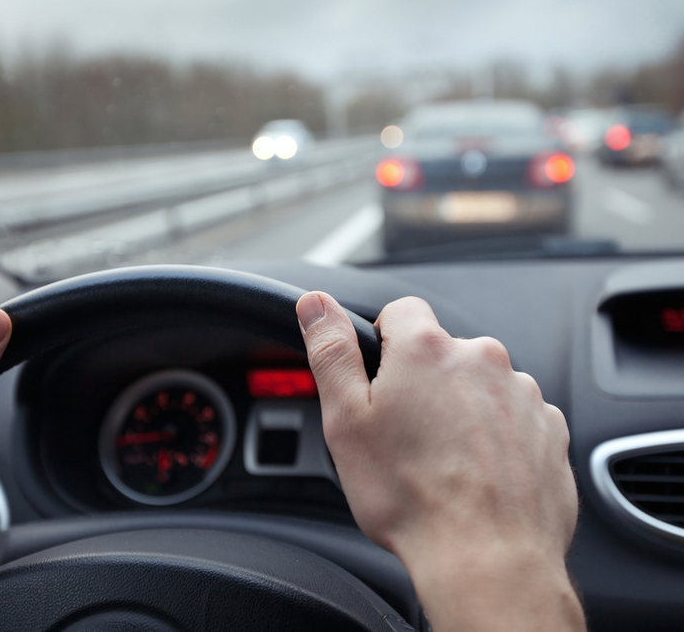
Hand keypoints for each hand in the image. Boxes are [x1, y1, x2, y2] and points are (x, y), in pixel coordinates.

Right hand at [297, 292, 584, 631]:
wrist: (487, 558)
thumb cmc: (412, 496)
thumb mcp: (346, 419)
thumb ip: (331, 351)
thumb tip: (315, 304)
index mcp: (426, 349)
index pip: (401, 311)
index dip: (383, 343)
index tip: (380, 381)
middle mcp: (482, 359)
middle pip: (442, 352)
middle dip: (423, 382)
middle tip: (406, 433)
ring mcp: (522, 393)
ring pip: (479, 386)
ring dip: (461, 409)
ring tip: (444, 461)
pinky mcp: (548, 428)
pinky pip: (514, 417)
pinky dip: (496, 437)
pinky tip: (477, 473)